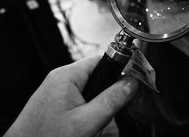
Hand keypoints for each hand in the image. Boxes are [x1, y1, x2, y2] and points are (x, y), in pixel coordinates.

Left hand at [4, 56, 137, 136]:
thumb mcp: (86, 121)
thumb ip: (112, 100)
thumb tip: (132, 82)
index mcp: (67, 76)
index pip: (101, 60)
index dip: (119, 69)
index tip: (133, 79)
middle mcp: (60, 79)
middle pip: (97, 78)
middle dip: (106, 98)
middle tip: (104, 117)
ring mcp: (56, 91)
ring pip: (90, 92)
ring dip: (96, 109)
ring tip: (90, 128)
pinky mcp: (55, 102)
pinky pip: (80, 101)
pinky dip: (86, 114)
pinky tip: (83, 128)